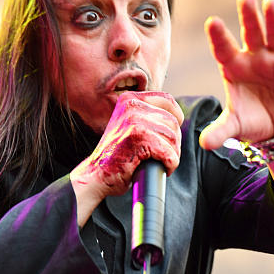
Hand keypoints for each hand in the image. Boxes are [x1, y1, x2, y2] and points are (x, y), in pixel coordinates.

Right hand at [70, 91, 182, 224]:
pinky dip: (170, 164)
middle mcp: (131, 106)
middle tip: (162, 155)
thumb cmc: (117, 154)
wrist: (96, 174)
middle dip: (173, 142)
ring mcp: (134, 121)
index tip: (172, 133)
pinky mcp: (139, 139)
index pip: (167, 100)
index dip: (177, 117)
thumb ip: (147, 116)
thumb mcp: (129, 125)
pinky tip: (162, 168)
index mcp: (129, 99)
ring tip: (159, 162)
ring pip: (172, 138)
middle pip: (173, 122)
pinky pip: (169, 153)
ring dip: (172, 155)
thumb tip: (177, 117)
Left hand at [199, 0, 273, 149]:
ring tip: (271, 2)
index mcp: (234, 68)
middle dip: (248, 17)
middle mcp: (254, 59)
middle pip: (250, 34)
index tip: (212, 22)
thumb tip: (204, 144)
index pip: (224, 50)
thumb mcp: (234, 128)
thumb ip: (220, 132)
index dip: (219, 37)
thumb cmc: (250, 122)